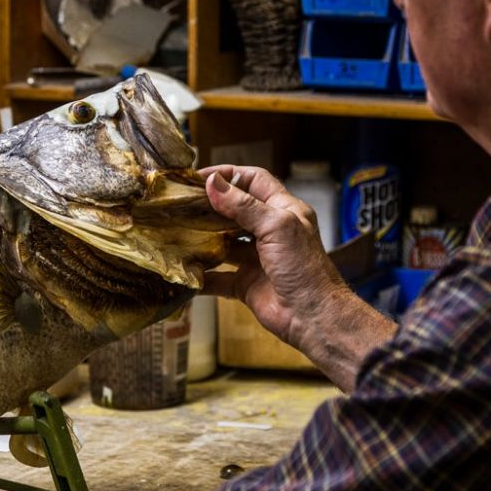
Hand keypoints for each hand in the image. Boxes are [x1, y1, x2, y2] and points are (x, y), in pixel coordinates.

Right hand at [199, 165, 347, 350]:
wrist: (313, 316)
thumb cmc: (303, 267)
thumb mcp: (276, 227)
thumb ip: (244, 205)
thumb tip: (214, 183)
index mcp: (283, 210)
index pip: (254, 181)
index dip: (229, 175)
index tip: (200, 176)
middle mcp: (269, 232)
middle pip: (235, 210)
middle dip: (210, 206)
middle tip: (183, 203)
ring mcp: (256, 258)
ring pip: (224, 243)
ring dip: (204, 239)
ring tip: (178, 232)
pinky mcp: (246, 284)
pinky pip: (218, 278)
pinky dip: (202, 276)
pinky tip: (184, 271)